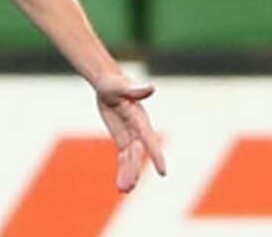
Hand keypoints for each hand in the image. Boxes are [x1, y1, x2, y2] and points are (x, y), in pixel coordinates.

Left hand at [94, 73, 166, 191]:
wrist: (108, 83)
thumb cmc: (114, 82)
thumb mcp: (121, 85)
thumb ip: (135, 89)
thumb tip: (151, 87)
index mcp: (139, 119)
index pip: (149, 140)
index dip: (156, 155)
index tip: (163, 172)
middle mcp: (138, 130)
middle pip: (137, 154)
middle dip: (133, 170)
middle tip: (128, 187)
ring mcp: (131, 135)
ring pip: (131, 159)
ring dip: (128, 174)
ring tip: (123, 190)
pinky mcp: (123, 138)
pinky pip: (124, 157)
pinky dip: (123, 170)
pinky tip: (121, 185)